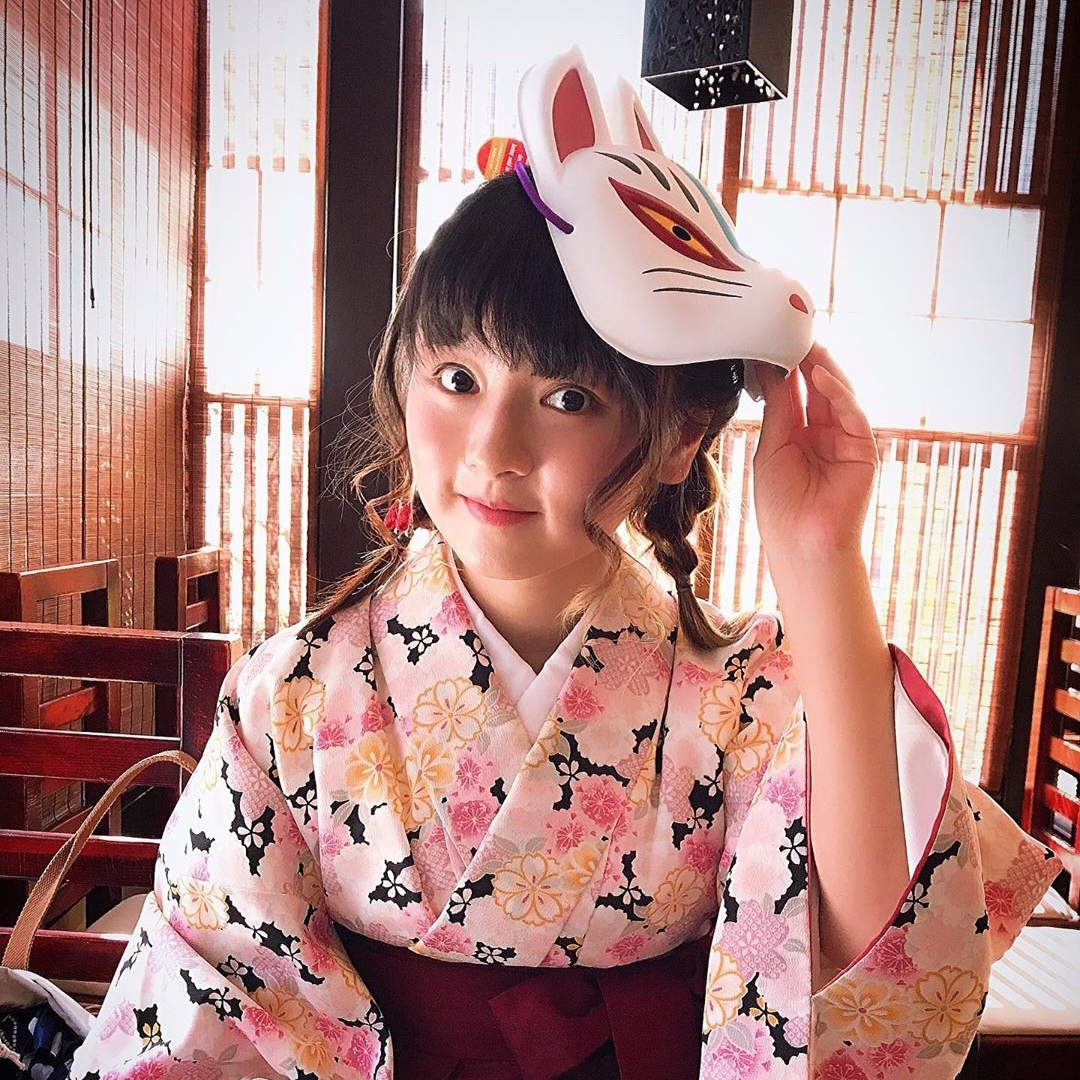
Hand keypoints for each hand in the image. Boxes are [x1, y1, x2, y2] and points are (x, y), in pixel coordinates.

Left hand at [753, 344, 877, 562]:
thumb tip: (772, 368)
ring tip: (804, 345)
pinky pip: (852, 414)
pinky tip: (820, 376)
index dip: (786, 368)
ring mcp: (845, 440)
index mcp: (798, 435)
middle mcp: (823, 434)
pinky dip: (839, 392)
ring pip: (838, 395)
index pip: (795, 392)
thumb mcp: (772, 448)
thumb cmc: (780, 506)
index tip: (771, 341)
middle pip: (818, 388)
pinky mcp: (862, 450)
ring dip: (823, 368)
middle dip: (806, 361)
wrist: (801, 545)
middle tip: (790, 332)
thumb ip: (779, 409)